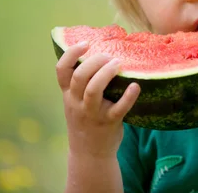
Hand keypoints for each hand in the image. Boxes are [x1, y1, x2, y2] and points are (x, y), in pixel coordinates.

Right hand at [56, 41, 139, 158]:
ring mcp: (92, 114)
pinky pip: (118, 108)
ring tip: (118, 63)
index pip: (61, 71)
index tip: (85, 43)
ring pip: (93, 90)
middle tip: (109, 56)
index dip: (71, 54)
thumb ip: (81, 84)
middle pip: (79, 77)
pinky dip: (128, 97)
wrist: (89, 154)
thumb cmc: (86, 121)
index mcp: (68, 95)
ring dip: (106, 73)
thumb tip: (100, 53)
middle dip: (94, 62)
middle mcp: (77, 103)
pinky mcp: (109, 122)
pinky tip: (136, 86)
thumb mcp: (76, 102)